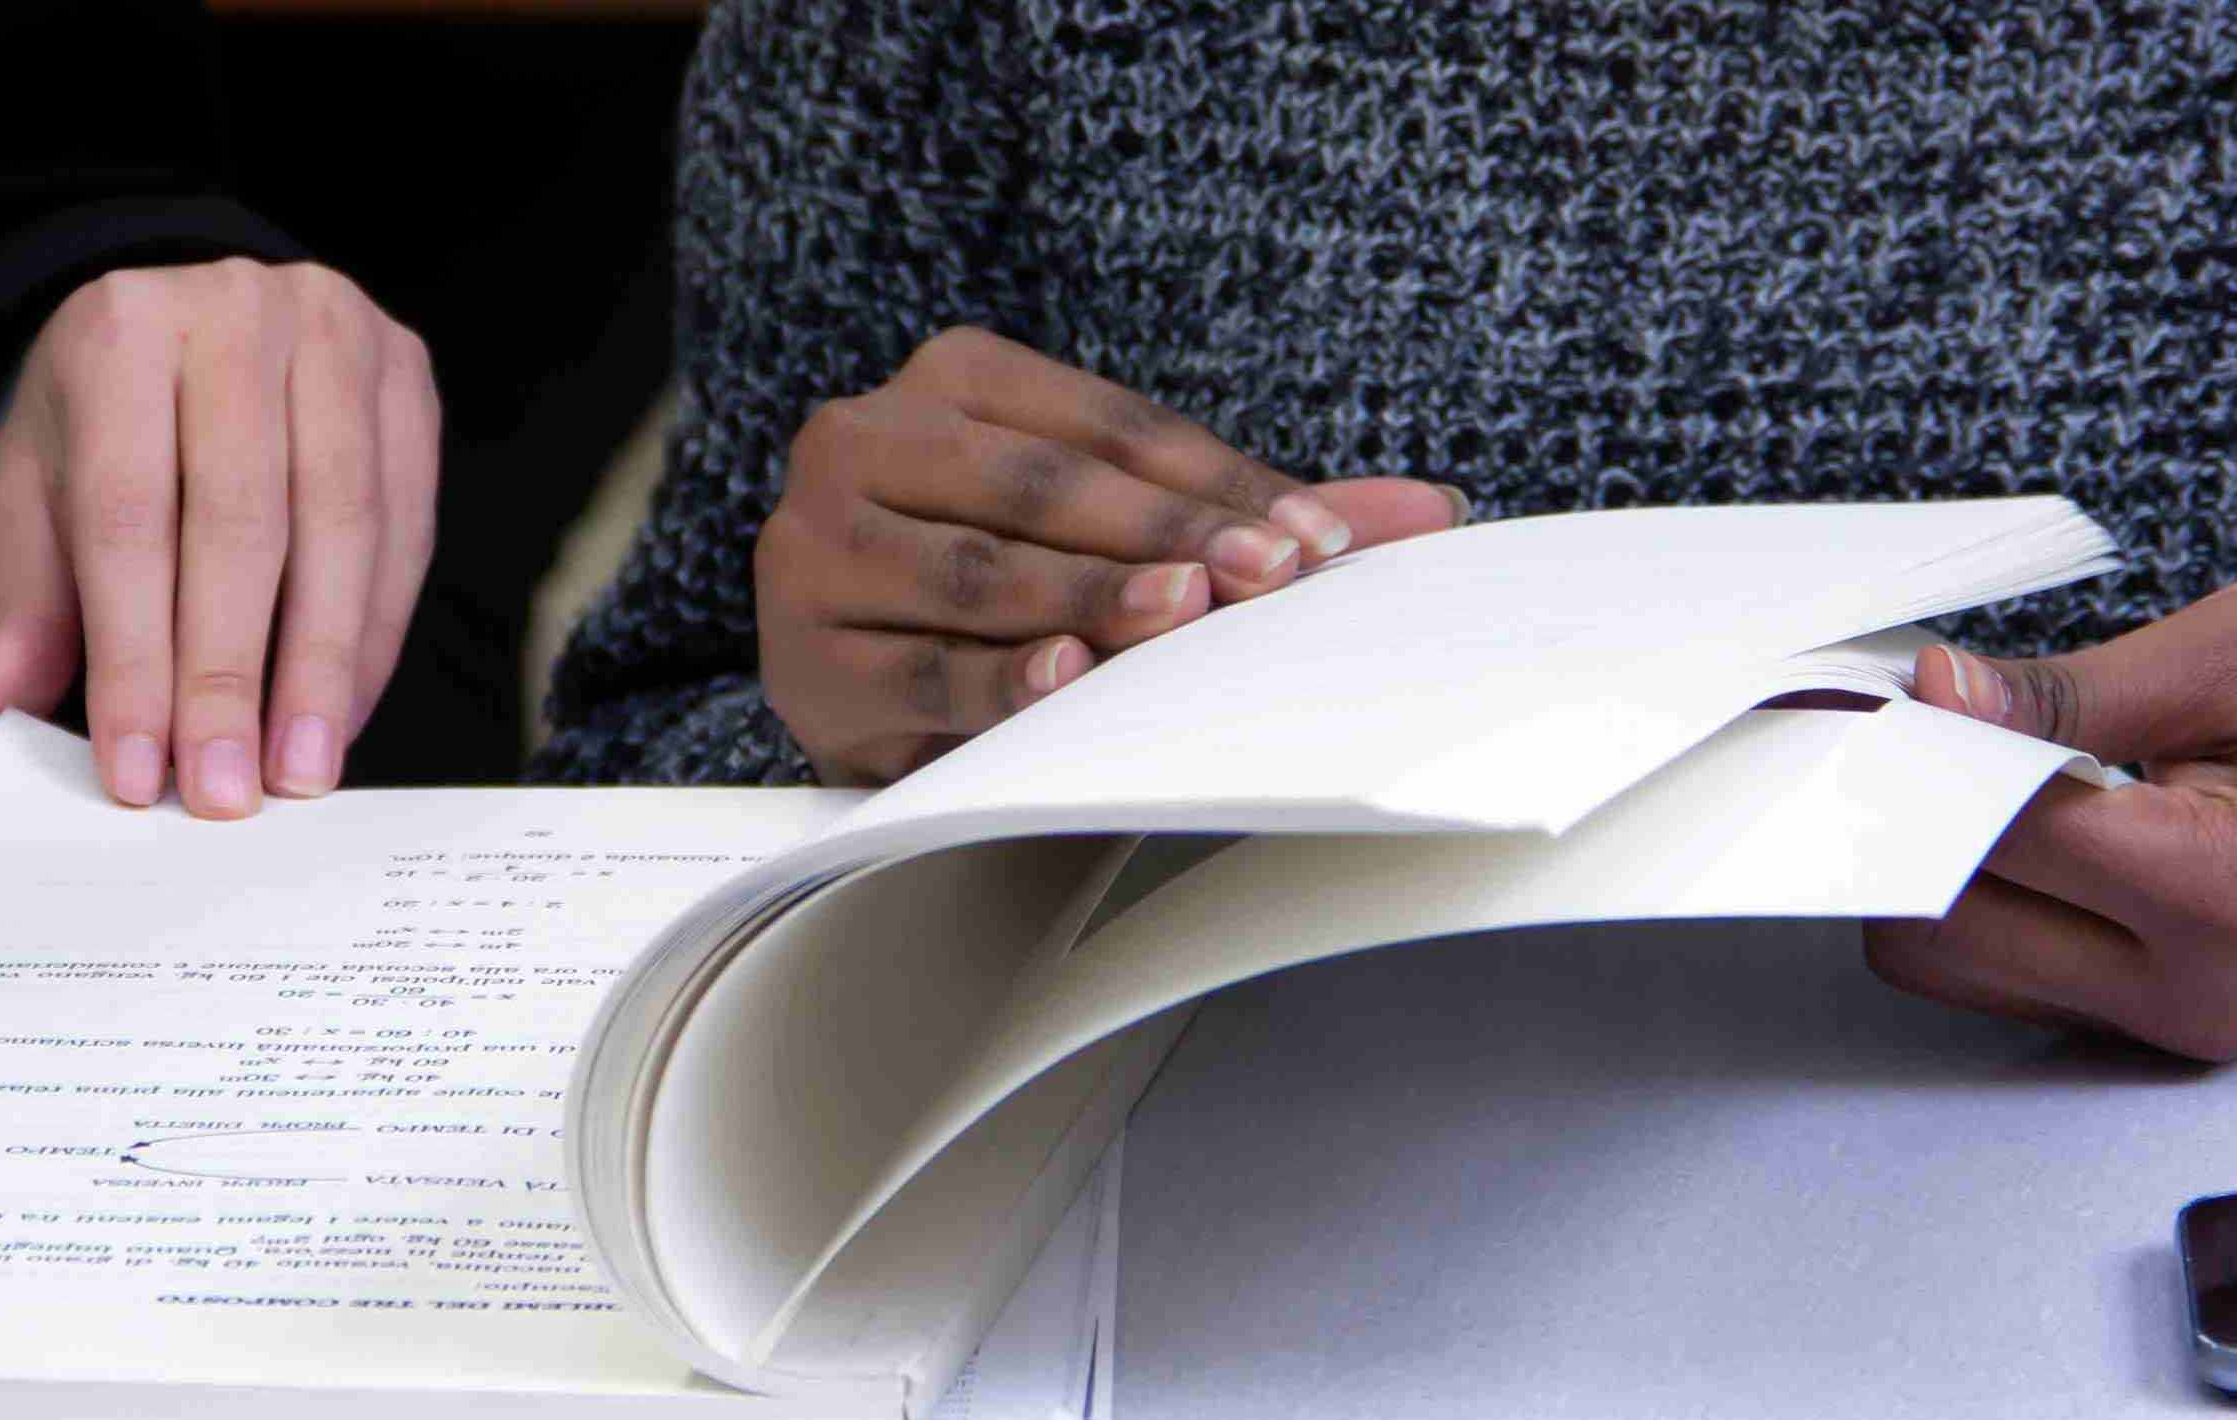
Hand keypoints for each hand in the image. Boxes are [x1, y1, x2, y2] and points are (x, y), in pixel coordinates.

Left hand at [0, 259, 438, 818]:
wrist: (184, 345)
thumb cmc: (105, 440)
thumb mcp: (35, 518)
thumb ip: (7, 633)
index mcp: (119, 331)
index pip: (128, 515)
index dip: (134, 655)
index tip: (138, 771)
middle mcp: (235, 311)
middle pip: (241, 520)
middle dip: (229, 675)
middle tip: (223, 793)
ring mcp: (337, 335)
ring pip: (339, 525)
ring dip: (320, 668)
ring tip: (297, 774)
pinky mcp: (408, 378)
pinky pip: (404, 526)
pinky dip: (373, 634)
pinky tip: (340, 713)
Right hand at [756, 327, 1465, 784]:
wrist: (851, 666)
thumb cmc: (1007, 582)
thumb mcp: (1116, 529)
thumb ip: (1250, 514)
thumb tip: (1432, 512)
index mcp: (952, 377)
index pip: (1105, 425)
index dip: (1216, 479)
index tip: (1319, 539)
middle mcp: (864, 437)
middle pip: (1042, 484)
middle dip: (1168, 532)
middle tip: (1270, 575)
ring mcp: (818, 544)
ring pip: (980, 572)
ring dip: (1089, 597)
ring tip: (1183, 614)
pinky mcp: (803, 653)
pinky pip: (919, 669)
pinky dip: (998, 678)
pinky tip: (1064, 677)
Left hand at [1860, 567, 2236, 1059]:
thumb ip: (2069, 691)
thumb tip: (1935, 695)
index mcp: (2219, 894)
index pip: (1995, 837)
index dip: (1919, 756)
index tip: (1881, 695)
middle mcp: (2192, 992)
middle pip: (1944, 934)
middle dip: (1908, 827)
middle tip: (1910, 732)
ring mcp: (2181, 1024)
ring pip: (1963, 970)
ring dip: (1937, 873)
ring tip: (1971, 770)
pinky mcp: (2169, 1025)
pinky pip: (2019, 978)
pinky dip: (1988, 903)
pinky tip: (2014, 818)